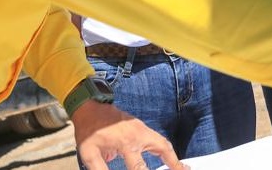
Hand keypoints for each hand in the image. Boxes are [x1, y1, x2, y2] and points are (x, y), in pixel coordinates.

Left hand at [73, 101, 187, 169]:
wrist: (91, 107)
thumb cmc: (90, 130)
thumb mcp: (90, 153)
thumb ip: (100, 169)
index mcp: (126, 142)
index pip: (139, 168)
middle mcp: (138, 135)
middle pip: (162, 148)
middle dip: (173, 162)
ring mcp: (142, 129)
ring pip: (163, 143)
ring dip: (173, 156)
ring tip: (181, 167)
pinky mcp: (141, 127)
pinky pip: (157, 139)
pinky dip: (166, 149)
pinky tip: (170, 156)